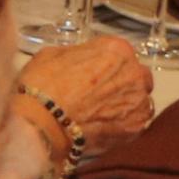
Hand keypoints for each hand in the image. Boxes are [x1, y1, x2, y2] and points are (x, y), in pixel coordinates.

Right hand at [15, 36, 150, 163]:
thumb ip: (77, 54)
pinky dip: (122, 124)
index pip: (117, 51)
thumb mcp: (52, 54)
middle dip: (119, 82)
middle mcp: (135, 74)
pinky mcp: (135, 128)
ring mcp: (138, 102)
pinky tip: (102, 126)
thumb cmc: (41, 88)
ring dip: (123, 104)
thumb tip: (79, 60)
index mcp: (116, 50)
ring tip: (98, 112)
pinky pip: (134, 123)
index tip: (91, 70)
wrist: (40, 125)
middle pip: (135, 75)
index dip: (102, 62)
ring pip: (137, 100)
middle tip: (95, 93)